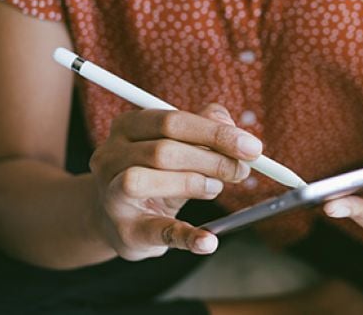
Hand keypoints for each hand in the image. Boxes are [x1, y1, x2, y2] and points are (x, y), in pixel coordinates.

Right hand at [89, 103, 261, 259]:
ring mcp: (110, 194)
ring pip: (143, 180)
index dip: (215, 133)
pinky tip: (209, 240)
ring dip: (191, 183)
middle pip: (162, 150)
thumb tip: (231, 125)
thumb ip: (205, 129)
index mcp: (127, 126)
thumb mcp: (178, 146)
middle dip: (211, 159)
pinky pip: (155, 231)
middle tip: (242, 170)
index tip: (252, 147)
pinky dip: (186, 236)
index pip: (172, 121)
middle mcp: (110, 156)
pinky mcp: (124, 231)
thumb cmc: (156, 173)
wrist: (117, 216)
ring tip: (216, 189)